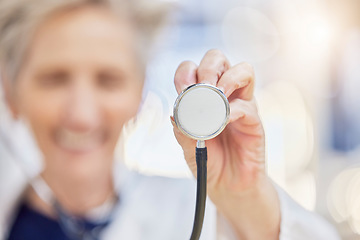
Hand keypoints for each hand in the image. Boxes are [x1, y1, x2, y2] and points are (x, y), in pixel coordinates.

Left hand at [172, 49, 279, 239]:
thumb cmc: (208, 162)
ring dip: (226, 78)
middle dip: (207, 67)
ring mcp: (241, 105)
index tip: (181, 90)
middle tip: (200, 88)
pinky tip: (219, 125)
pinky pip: (246, 106)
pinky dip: (229, 111)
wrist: (227, 186)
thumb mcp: (188, 147)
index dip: (186, 73)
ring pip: (243, 70)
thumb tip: (176, 112)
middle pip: (219, 59)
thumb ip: (183, 129)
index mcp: (203, 97)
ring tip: (214, 97)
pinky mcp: (255, 121)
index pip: (194, 69)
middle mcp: (224, 95)